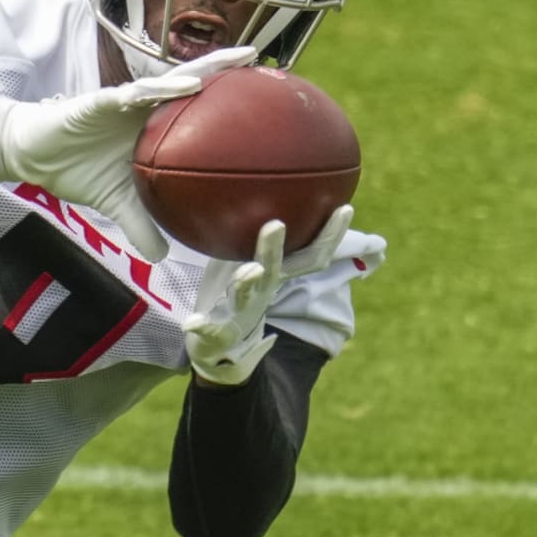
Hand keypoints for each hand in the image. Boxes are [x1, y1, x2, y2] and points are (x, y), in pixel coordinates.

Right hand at [0, 46, 256, 260]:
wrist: (34, 157)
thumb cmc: (78, 170)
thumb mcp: (116, 205)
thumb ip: (141, 226)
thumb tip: (163, 258)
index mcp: (155, 126)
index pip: (198, 109)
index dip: (229, 100)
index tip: (268, 98)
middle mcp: (145, 107)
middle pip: (194, 83)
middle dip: (228, 70)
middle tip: (264, 61)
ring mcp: (124, 100)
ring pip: (169, 79)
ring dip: (204, 70)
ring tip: (237, 64)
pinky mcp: (99, 100)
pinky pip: (132, 93)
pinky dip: (158, 89)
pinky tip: (183, 87)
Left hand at [183, 205, 353, 385]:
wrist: (220, 348)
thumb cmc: (237, 296)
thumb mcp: (248, 261)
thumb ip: (254, 234)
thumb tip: (262, 188)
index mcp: (274, 276)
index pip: (309, 256)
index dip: (330, 236)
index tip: (345, 208)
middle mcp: (262, 293)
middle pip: (274, 270)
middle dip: (274, 249)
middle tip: (276, 224)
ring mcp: (241, 314)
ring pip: (245, 297)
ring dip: (247, 283)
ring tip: (250, 270)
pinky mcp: (218, 334)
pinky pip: (210, 330)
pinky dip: (202, 326)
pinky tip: (190, 321)